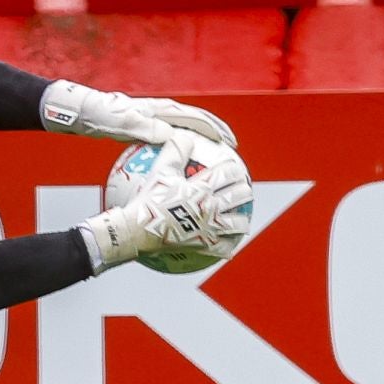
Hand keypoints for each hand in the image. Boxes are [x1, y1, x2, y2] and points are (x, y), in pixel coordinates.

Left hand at [40, 79, 236, 149]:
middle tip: (230, 151)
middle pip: (194, 122)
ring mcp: (151, 120)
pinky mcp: (143, 128)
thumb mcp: (122, 122)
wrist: (82, 111)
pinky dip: (177, 151)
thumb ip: (144, 127)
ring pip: (182, 131)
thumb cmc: (100, 115)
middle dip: (214, 134)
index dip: (214, 129)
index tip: (229, 142)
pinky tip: (176, 169)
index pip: (194, 117)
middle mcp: (159, 112)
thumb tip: (170, 135)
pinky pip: (166, 141)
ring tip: (211, 160)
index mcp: (158, 109)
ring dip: (198, 143)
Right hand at [78, 155, 253, 271]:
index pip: (227, 174)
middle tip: (245, 190)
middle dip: (244, 191)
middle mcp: (211, 207)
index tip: (237, 169)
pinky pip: (222, 247)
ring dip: (242, 219)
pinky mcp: (204, 245)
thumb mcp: (159, 171)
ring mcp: (209, 228)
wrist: (139, 229)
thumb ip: (174, 151)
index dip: (235, 170)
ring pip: (237, 223)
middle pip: (238, 196)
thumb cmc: (148, 200)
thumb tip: (185, 135)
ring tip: (243, 218)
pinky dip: (227, 246)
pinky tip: (230, 247)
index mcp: (202, 188)